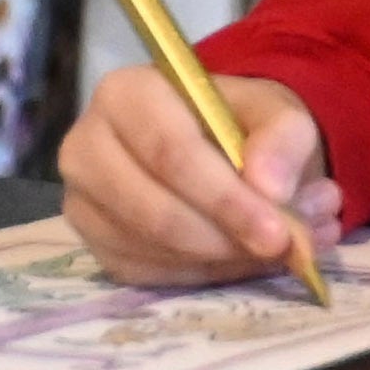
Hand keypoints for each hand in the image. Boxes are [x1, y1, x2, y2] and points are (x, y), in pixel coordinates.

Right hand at [58, 70, 336, 287]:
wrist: (220, 143)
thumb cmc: (240, 121)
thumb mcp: (276, 112)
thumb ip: (283, 138)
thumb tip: (270, 189)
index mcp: (125, 95)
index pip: (170, 153)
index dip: (226, 199)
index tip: (278, 231)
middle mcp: (86, 149)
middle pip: (155, 211)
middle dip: (227, 238)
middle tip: (285, 248)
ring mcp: (84, 204)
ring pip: (153, 250)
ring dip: (225, 258)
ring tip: (284, 246)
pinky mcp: (96, 247)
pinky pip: (150, 275)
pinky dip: (207, 274)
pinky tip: (246, 258)